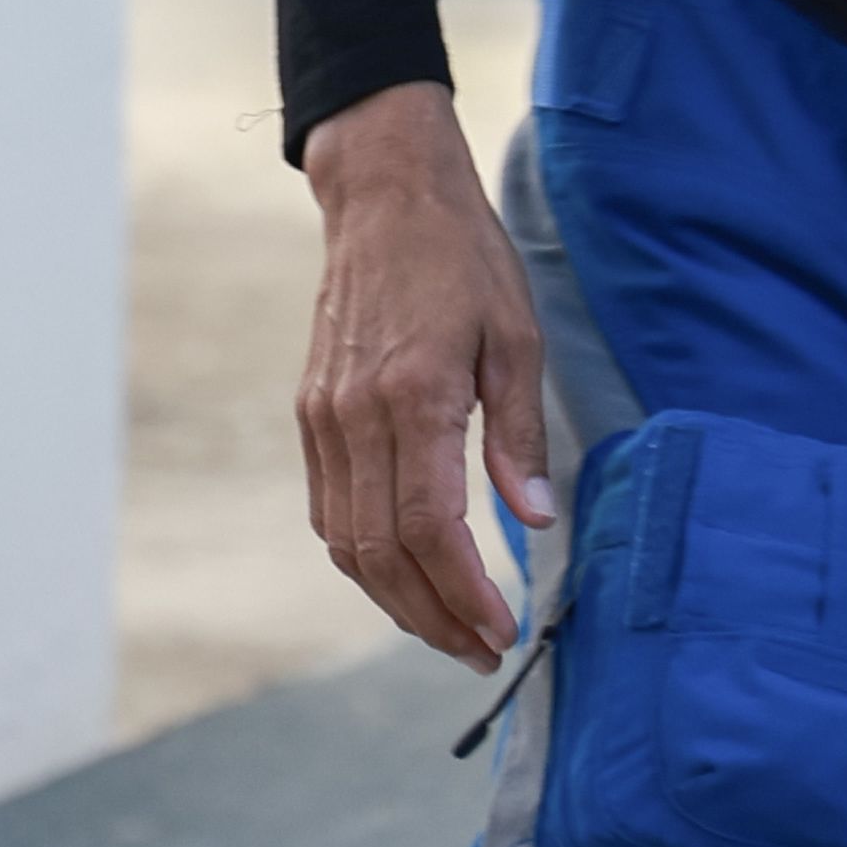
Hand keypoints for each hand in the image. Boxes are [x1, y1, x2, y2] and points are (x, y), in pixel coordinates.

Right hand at [296, 83, 562, 669]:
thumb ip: (520, 436)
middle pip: (380, 552)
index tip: (502, 630)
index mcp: (413, 395)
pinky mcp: (312, 412)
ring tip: (447, 627)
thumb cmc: (462, 259)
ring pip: (345, 541)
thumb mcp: (516, 337)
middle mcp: (355, 415)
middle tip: (481, 650)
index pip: (427, 528)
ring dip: (394, 598)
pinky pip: (329, 508)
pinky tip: (405, 572)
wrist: (384, 196)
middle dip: (431, 616)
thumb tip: (534, 520)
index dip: (462, 593)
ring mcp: (324, 416)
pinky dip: (363, 556)